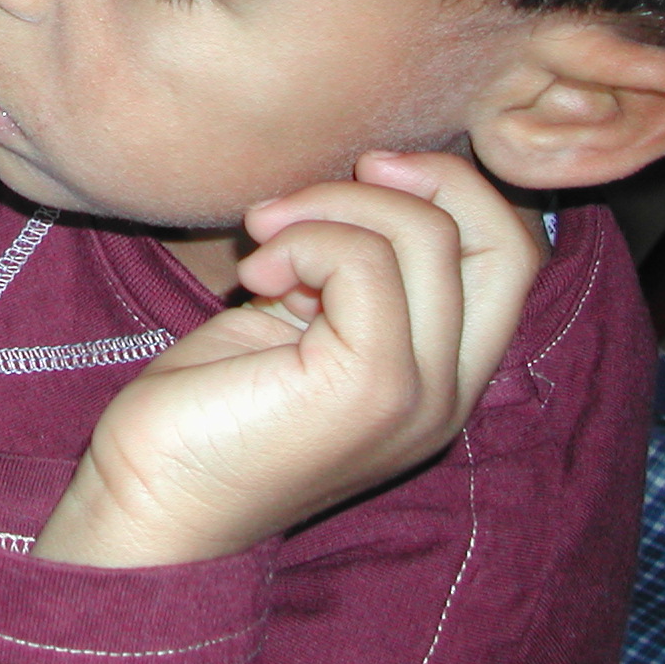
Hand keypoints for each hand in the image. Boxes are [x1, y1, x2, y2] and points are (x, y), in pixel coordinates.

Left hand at [32, 152, 542, 566]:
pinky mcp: (372, 388)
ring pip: (427, 236)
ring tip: (263, 239)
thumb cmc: (210, 403)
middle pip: (503, 242)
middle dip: (416, 180)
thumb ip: (355, 263)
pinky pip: (365, 261)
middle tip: (315, 195)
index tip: (366, 168)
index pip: (515, 255)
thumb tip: (375, 173)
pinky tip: (255, 276)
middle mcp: (449, 393)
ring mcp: (419, 396)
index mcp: (441, 373)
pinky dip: (305, 239)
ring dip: (329, 206)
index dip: (454, 189)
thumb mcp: (302, 311)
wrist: (149, 495)